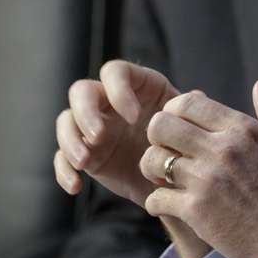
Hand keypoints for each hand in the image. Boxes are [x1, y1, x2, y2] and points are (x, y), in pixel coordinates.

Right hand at [53, 60, 178, 207]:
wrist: (177, 181)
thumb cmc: (186, 146)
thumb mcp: (191, 129)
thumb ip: (191, 112)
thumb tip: (196, 96)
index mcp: (137, 87)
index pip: (115, 71)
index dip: (119, 89)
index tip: (135, 117)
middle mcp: (110, 101)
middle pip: (81, 91)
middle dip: (86, 112)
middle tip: (99, 136)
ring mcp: (94, 126)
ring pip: (66, 120)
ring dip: (70, 140)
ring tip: (85, 161)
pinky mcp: (85, 152)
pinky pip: (61, 156)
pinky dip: (63, 170)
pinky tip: (76, 186)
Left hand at [139, 81, 257, 257]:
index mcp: (245, 130)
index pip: (189, 103)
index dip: (176, 111)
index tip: (181, 127)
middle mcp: (222, 150)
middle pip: (161, 124)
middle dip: (158, 136)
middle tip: (169, 150)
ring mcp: (207, 180)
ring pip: (151, 159)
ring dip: (153, 168)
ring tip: (166, 178)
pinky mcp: (197, 212)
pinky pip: (155, 197)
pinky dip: (157, 202)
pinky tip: (170, 205)